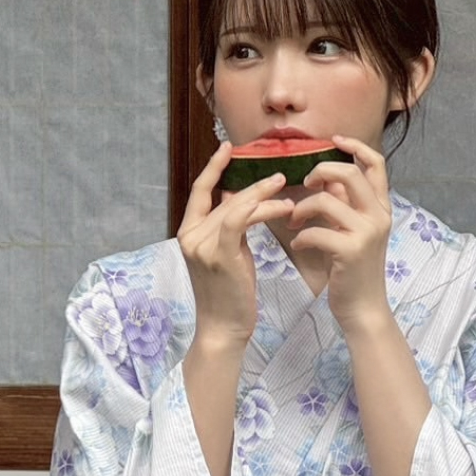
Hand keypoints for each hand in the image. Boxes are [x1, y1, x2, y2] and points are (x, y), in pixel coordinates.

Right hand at [177, 141, 294, 349]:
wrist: (223, 328)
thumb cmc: (229, 295)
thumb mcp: (227, 254)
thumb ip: (229, 227)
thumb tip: (241, 200)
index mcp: (189, 233)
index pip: (199, 191)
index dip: (213, 167)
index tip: (228, 147)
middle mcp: (190, 235)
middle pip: (225, 197)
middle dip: (254, 184)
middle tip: (279, 175)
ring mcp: (202, 245)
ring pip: (235, 206)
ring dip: (263, 195)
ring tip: (286, 191)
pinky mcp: (219, 254)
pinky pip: (240, 220)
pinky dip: (260, 209)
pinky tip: (280, 207)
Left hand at [287, 135, 392, 335]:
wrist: (363, 308)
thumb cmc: (353, 270)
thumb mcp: (353, 231)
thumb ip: (344, 203)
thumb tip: (324, 177)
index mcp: (381, 207)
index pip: (376, 163)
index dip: (355, 146)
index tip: (334, 140)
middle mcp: (378, 216)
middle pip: (349, 172)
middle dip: (320, 170)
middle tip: (305, 183)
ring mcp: (366, 233)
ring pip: (326, 200)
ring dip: (301, 208)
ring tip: (294, 221)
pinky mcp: (350, 251)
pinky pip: (316, 230)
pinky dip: (301, 236)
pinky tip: (299, 244)